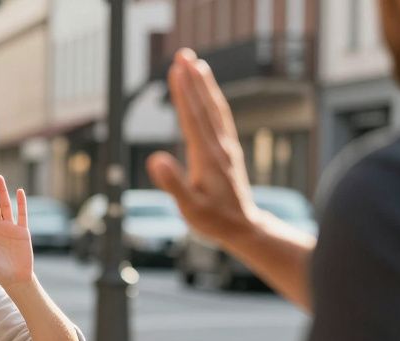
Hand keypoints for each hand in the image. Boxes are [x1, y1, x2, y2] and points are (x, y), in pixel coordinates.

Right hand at [147, 49, 263, 246]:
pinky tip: (208, 91)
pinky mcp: (228, 150)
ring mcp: (226, 147)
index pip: (192, 119)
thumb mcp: (189, 209)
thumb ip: (173, 184)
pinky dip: (212, 99)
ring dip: (205, 84)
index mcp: (207, 158)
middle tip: (183, 54)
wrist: (244, 227)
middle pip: (205, 106)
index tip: (176, 70)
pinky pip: (220, 117)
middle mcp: (219, 147)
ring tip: (195, 63)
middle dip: (193, 80)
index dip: (183, 94)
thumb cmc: (214, 221)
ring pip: (215, 109)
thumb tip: (155, 159)